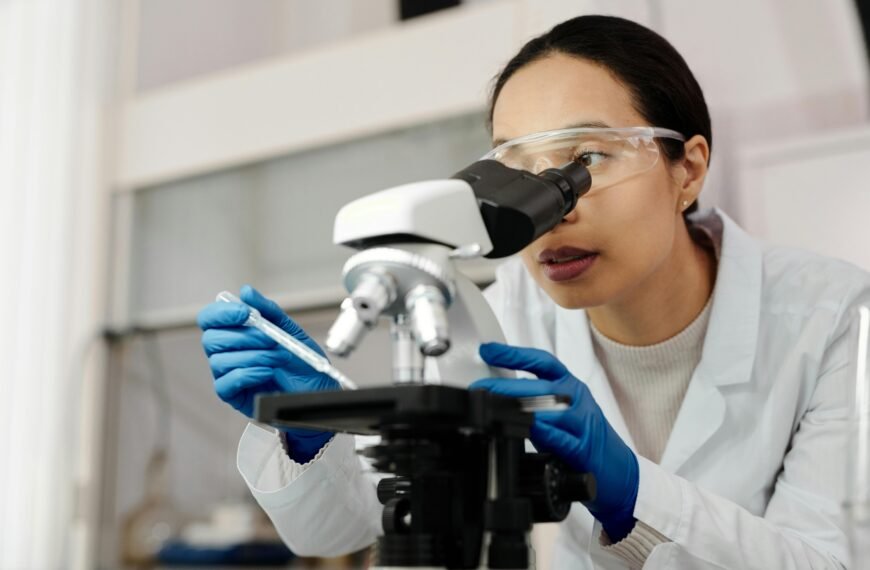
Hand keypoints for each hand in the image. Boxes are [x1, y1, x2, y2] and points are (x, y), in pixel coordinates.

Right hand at [197, 285, 338, 462]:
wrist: (316, 390)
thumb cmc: (300, 362)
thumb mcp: (289, 330)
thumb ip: (268, 310)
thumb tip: (246, 291)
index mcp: (235, 333)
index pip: (209, 319)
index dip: (221, 313)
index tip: (245, 313)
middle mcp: (226, 352)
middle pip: (211, 339)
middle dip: (244, 336)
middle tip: (270, 339)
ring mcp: (228, 374)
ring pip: (220, 361)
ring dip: (253, 356)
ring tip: (278, 358)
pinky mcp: (233, 395)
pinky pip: (224, 384)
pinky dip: (247, 374)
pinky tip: (267, 373)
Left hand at [470, 342, 638, 541]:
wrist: (618, 471)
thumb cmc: (584, 440)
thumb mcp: (559, 413)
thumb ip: (534, 401)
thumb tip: (497, 392)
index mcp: (570, 387)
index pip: (543, 362)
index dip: (514, 354)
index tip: (488, 350)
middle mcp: (577, 399)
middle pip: (540, 386)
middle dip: (506, 386)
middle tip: (481, 387)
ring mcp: (583, 423)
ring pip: (551, 409)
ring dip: (521, 408)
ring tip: (496, 406)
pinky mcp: (584, 449)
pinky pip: (562, 437)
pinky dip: (544, 433)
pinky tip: (528, 429)